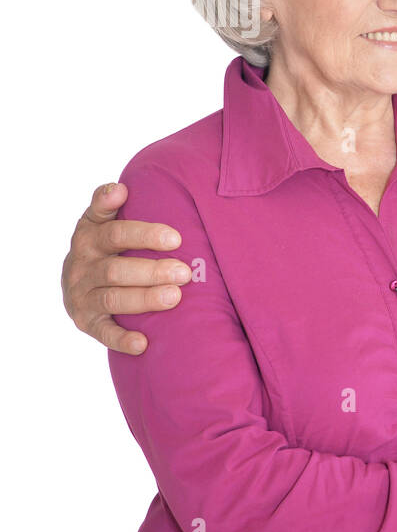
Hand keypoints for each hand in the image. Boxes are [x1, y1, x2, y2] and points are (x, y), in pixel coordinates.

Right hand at [61, 182, 190, 353]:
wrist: (75, 282)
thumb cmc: (103, 246)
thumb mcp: (99, 220)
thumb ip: (107, 203)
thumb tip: (119, 188)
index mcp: (88, 237)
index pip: (115, 233)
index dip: (144, 235)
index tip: (175, 238)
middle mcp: (82, 267)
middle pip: (117, 269)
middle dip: (153, 270)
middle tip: (185, 272)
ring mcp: (82, 296)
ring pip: (114, 298)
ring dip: (145, 299)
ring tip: (175, 296)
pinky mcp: (86, 322)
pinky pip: (103, 332)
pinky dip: (122, 339)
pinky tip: (143, 343)